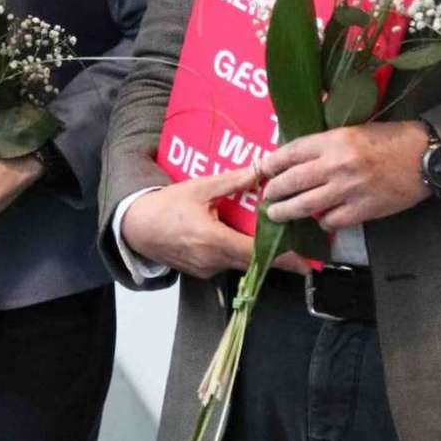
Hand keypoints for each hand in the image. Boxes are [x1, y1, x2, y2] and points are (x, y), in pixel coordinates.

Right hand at [121, 168, 309, 279]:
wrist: (135, 227)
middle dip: (275, 255)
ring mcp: (207, 269)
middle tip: (298, 249)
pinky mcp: (201, 271)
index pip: (256, 252)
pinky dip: (235, 253)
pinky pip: (226, 264)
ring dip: (254, 252)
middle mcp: (213, 260)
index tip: (305, 262)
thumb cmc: (165, 206)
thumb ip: (231, 181)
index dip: (282, 257)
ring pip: (240, 263)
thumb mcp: (198, 188)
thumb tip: (260, 169)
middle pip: (253, 261)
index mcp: (214, 240)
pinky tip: (236, 238)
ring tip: (269, 238)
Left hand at [261, 120, 431, 230]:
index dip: (271, 164)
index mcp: (332, 141)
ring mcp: (348, 190)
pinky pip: (332, 221)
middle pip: (291, 182)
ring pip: (305, 205)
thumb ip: (326, 144)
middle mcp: (335, 165)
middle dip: (273, 191)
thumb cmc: (391, 139)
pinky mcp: (363, 210)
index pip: (290, 153)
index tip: (262, 170)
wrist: (425, 157)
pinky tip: (321, 220)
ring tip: (277, 214)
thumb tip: (299, 158)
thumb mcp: (353, 130)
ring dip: (286, 211)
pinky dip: (323, 222)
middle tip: (267, 196)